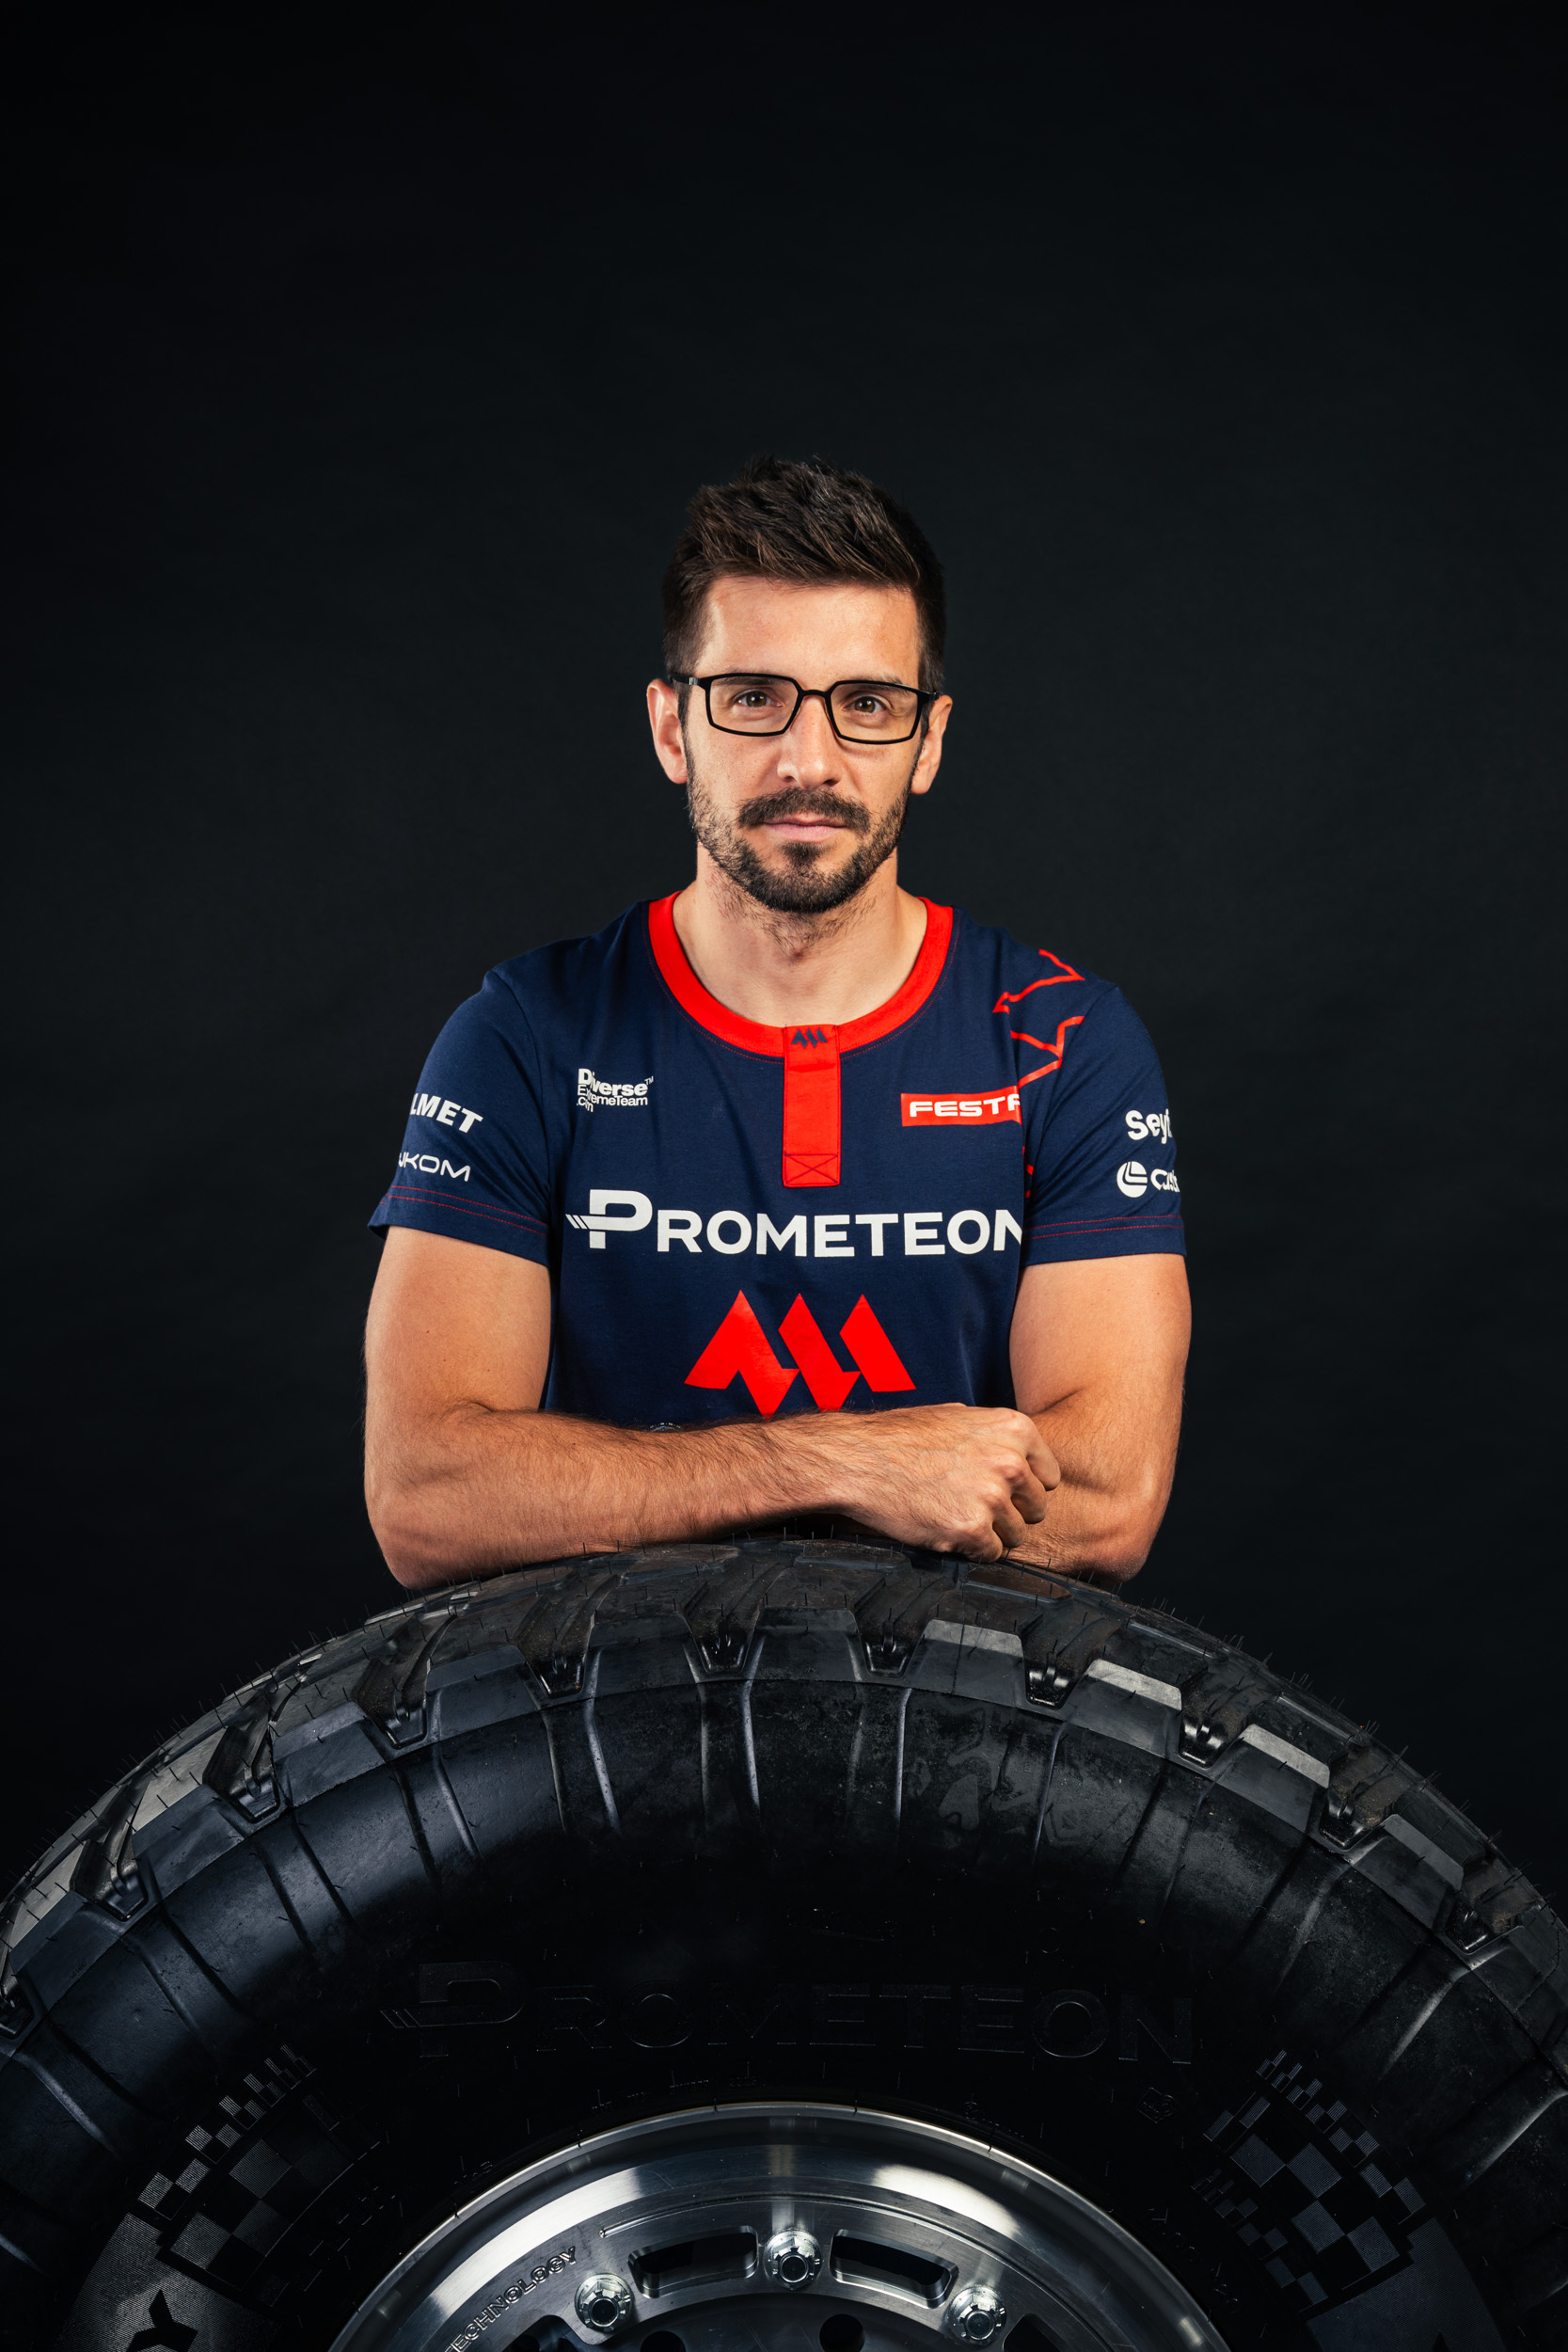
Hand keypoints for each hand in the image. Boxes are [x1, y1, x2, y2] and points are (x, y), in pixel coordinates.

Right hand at [809, 1403, 1059, 1560]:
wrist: (857, 1459)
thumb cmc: (900, 1437)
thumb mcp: (959, 1416)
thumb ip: (996, 1437)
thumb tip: (1020, 1456)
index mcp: (1015, 1429)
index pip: (1049, 1477)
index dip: (1024, 1489)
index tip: (1001, 1491)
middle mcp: (1011, 1461)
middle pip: (1036, 1509)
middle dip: (1010, 1514)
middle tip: (973, 1507)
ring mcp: (992, 1497)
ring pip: (1017, 1536)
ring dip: (990, 1534)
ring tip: (953, 1515)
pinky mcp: (971, 1529)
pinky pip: (991, 1554)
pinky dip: (971, 1550)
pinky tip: (945, 1530)